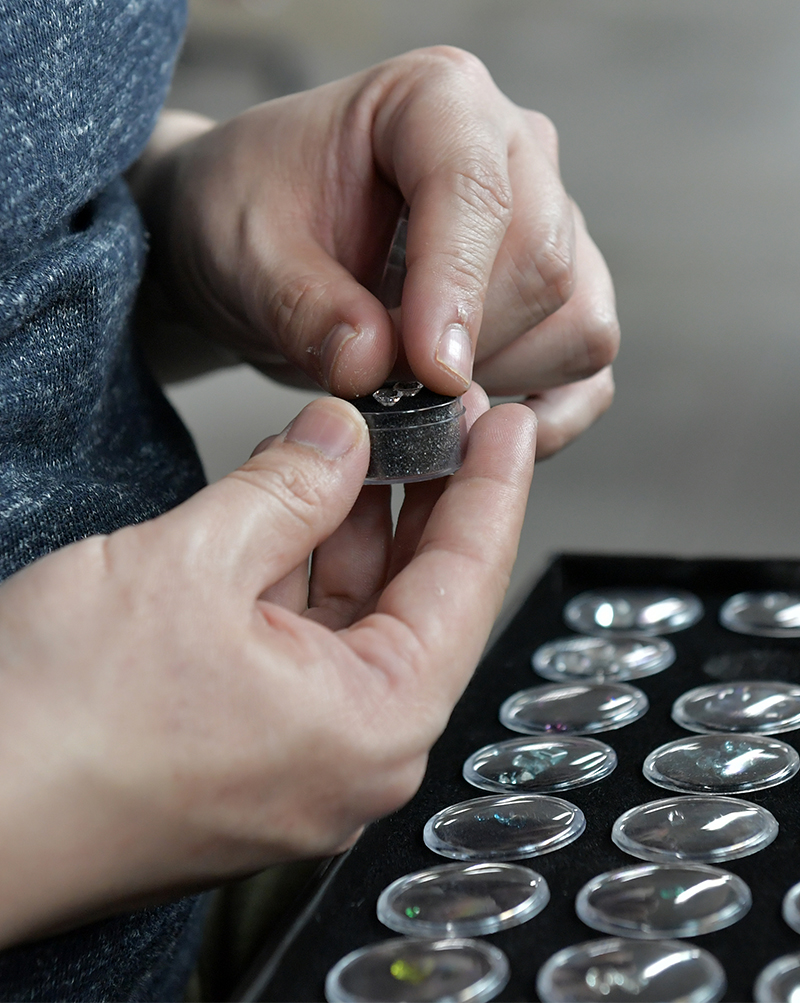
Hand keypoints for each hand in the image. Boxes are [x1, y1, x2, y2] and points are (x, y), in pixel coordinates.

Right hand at [0, 392, 534, 945]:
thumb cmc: (58, 724)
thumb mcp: (191, 564)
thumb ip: (288, 490)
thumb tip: (342, 437)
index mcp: (375, 724)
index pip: (466, 581)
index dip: (492, 486)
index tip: (509, 425)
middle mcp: (354, 756)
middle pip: (420, 601)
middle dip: (426, 501)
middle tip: (439, 420)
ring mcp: (301, 757)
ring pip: (356, 619)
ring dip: (359, 530)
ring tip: (366, 446)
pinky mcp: (249, 748)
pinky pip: (304, 645)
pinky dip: (304, 572)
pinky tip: (297, 508)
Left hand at [131, 46, 617, 456]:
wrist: (268, 239)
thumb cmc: (255, 214)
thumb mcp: (243, 250)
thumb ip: (301, 305)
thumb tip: (373, 364)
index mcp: (436, 101)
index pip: (478, 192)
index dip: (456, 289)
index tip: (426, 372)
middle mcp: (512, 152)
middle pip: (545, 263)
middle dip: (468, 346)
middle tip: (385, 385)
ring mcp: (547, 223)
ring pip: (578, 320)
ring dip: (500, 380)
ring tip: (412, 390)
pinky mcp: (557, 293)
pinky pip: (587, 363)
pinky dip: (550, 411)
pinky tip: (482, 428)